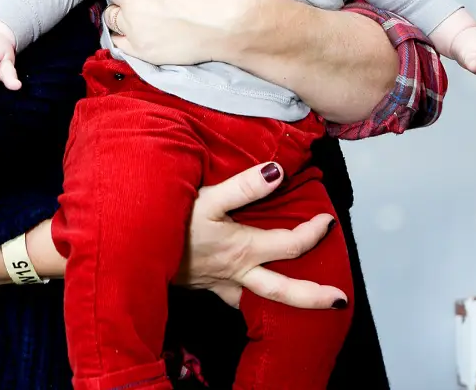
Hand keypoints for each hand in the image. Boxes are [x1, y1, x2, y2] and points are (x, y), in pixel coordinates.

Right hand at [175, 162, 346, 309]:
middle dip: (314, 296)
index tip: (329, 220)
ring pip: (260, 299)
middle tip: (340, 300)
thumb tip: (278, 172)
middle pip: (284, 290)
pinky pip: (235, 297)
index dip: (314, 233)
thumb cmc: (170, 223)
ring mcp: (221, 282)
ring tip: (301, 303)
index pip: (290, 244)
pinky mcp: (204, 284)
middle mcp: (238, 270)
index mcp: (243, 248)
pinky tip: (250, 293)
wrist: (135, 252)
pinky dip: (249, 298)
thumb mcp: (207, 199)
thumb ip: (244, 187)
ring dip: (284, 302)